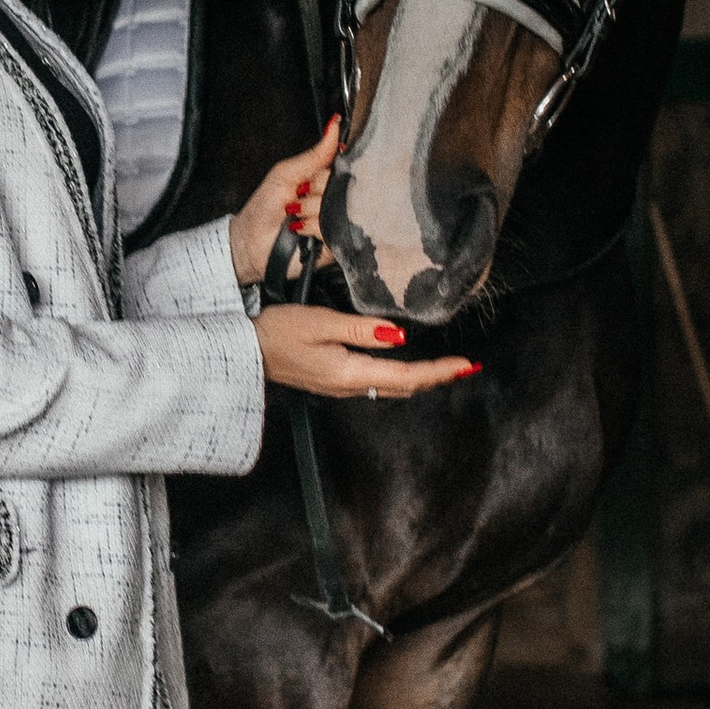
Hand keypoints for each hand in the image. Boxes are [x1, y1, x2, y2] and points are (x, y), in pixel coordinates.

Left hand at [229, 120, 340, 290]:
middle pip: (343, 186)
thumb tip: (334, 126)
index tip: (310, 178)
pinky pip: (335, 229)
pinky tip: (300, 230)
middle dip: (316, 191)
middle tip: (297, 197)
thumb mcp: (285, 174)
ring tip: (295, 215)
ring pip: (338, 208)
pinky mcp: (336, 243)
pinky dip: (314, 227)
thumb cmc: (264, 206)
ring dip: (311, 211)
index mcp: (325, 180)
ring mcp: (337, 221)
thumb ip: (313, 155)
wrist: (251, 242)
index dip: (328, 170)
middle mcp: (334, 199)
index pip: (343, 166)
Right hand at [254, 305, 481, 400]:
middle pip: (404, 385)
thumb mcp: (318, 322)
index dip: (439, 371)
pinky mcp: (333, 380)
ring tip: (445, 367)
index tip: (465, 364)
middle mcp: (348, 385)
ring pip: (391, 386)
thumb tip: (399, 336)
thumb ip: (360, 329)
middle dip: (438, 377)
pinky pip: (376, 382)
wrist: (243, 352)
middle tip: (466, 366)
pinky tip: (406, 365)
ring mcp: (340, 386)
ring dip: (421, 378)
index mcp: (348, 373)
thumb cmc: (274, 333)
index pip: (406, 375)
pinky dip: (401, 375)